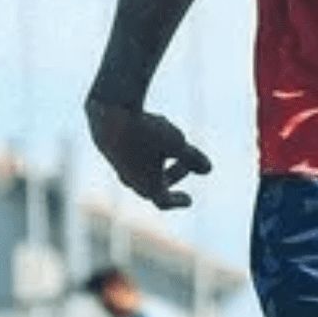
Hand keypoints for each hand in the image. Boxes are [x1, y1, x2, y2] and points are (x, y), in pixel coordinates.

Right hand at [86, 98, 210, 208]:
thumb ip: (193, 158)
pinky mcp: (111, 151)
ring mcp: (119, 166)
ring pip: (143, 170)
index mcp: (148, 186)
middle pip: (154, 186)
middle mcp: (131, 181)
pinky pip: (134, 156)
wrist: (109, 115)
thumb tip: (208, 169)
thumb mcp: (177, 143)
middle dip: (173, 176)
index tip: (189, 200)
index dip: (178, 201)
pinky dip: (147, 150)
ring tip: (173, 144)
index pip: (165, 201)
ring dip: (160, 161)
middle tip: (187, 165)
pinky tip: (154, 131)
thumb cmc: (147, 132)